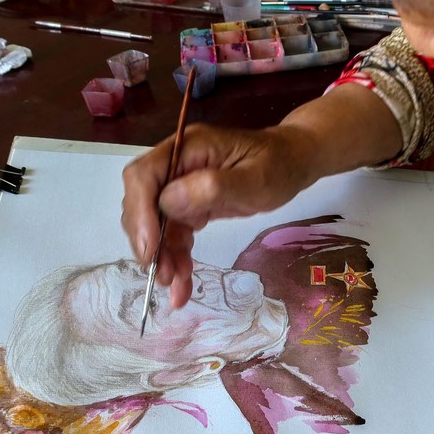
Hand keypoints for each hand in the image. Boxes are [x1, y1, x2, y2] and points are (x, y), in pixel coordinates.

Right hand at [122, 123, 316, 306]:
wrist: (292, 163)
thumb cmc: (278, 166)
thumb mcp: (255, 179)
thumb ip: (214, 187)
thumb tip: (170, 201)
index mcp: (187, 148)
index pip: (144, 176)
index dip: (140, 212)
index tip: (150, 247)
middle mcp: (176, 165)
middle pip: (142, 202)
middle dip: (148, 241)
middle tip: (162, 275)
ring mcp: (180, 185)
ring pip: (155, 224)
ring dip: (161, 256)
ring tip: (175, 286)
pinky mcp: (189, 204)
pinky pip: (173, 233)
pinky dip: (174, 257)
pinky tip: (181, 281)